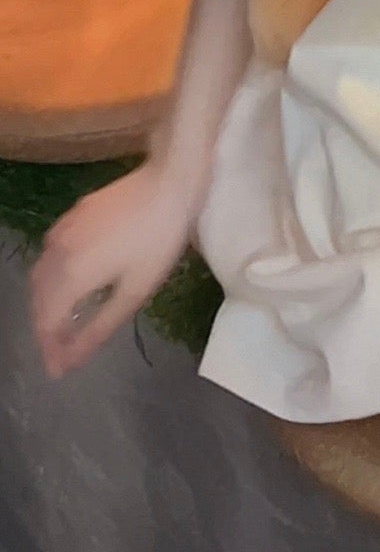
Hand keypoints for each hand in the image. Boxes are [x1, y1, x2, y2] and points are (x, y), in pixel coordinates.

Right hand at [29, 161, 202, 379]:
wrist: (168, 182)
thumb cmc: (158, 241)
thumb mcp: (134, 292)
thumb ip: (98, 328)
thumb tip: (71, 359)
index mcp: (70, 276)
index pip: (46, 322)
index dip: (50, 349)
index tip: (58, 370)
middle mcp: (57, 253)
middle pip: (39, 301)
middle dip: (46, 330)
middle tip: (62, 351)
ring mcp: (62, 230)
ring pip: (41, 276)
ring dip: (47, 303)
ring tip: (65, 322)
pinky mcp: (73, 215)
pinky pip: (51, 253)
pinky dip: (53, 277)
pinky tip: (71, 281)